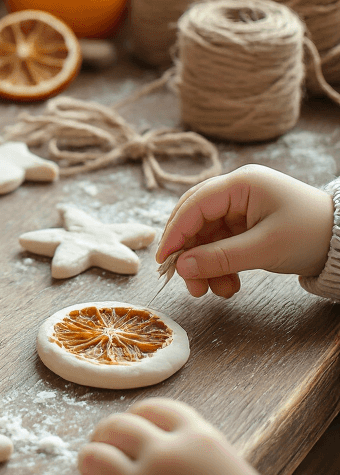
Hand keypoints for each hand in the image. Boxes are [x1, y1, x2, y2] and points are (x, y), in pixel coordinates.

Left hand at [70, 399, 285, 474]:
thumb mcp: (236, 470)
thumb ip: (203, 454)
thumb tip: (181, 452)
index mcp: (196, 438)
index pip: (154, 408)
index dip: (139, 415)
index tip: (134, 425)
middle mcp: (164, 456)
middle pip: (118, 427)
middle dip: (107, 433)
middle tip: (104, 444)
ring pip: (93, 457)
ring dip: (89, 460)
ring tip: (91, 471)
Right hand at [155, 164, 332, 298]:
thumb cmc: (309, 235)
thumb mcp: (264, 249)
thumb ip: (220, 257)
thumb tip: (183, 266)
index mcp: (241, 183)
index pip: (195, 205)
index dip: (176, 232)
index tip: (165, 261)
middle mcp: (237, 191)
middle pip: (196, 219)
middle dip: (190, 253)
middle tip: (188, 283)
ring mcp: (242, 208)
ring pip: (207, 236)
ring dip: (206, 264)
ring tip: (213, 291)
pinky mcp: (248, 225)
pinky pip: (222, 245)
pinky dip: (220, 265)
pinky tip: (228, 285)